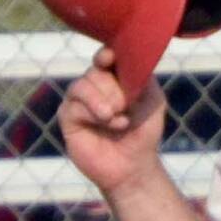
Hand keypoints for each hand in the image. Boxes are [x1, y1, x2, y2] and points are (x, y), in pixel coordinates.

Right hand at [58, 47, 167, 196]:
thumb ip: (143, 77)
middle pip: (95, 71)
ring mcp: (78, 101)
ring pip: (82, 85)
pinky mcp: (68, 117)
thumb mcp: (153, 101)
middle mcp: (94, 85)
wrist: (132, 165)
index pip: (104, 57)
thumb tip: (127, 59)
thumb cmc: (143, 133)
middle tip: (125, 107)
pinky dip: (94, 113)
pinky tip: (109, 123)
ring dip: (103, 101)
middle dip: (113, 89)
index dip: (105, 55)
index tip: (109, 59)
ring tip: (118, 119)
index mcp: (113, 78)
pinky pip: (74, 105)